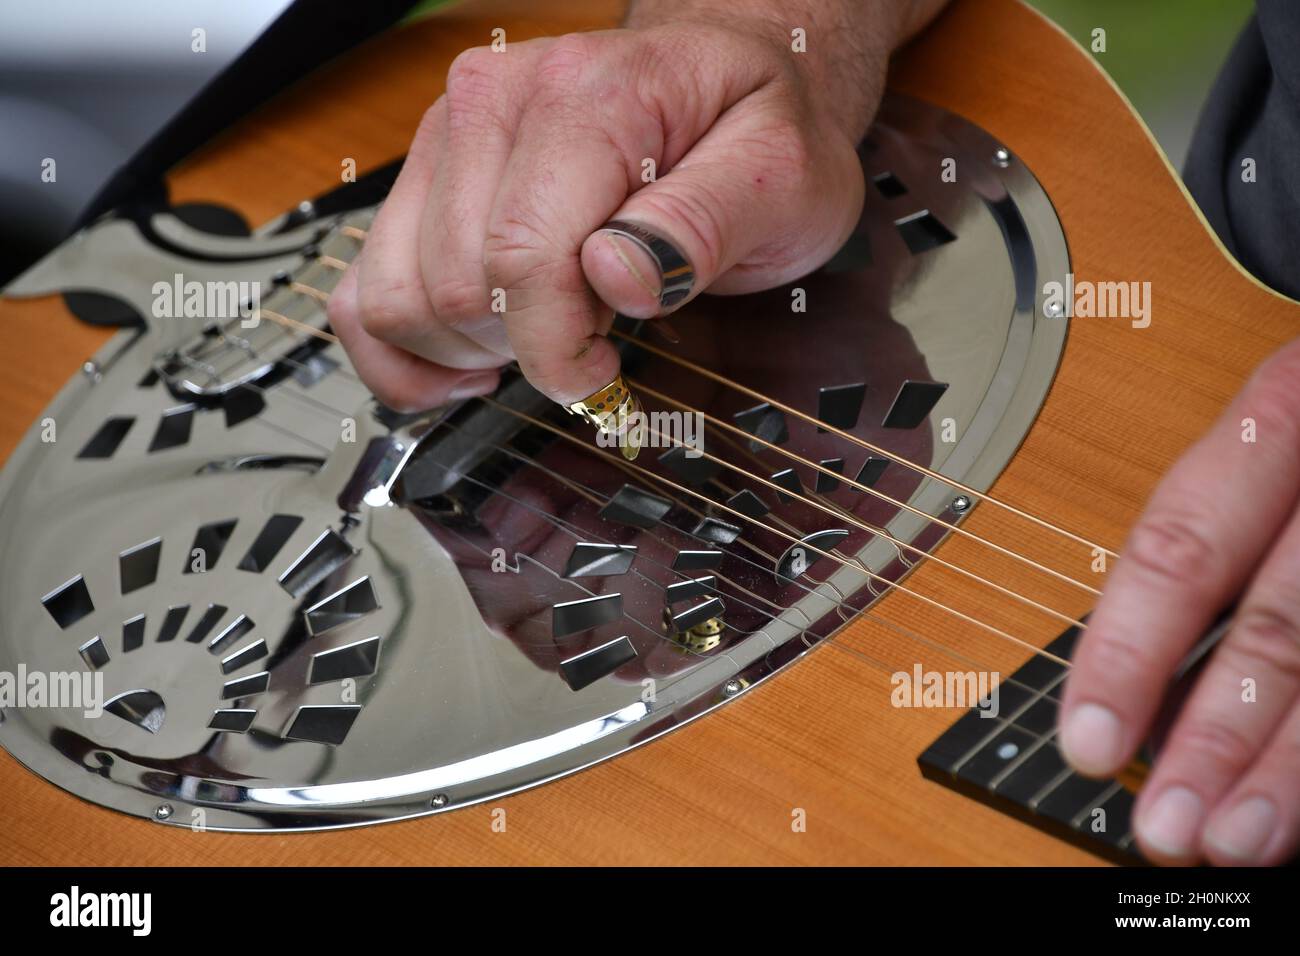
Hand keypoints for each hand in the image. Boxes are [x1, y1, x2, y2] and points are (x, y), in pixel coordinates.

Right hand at [327, 0, 946, 409]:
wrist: (716, 76)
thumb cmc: (751, 128)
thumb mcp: (779, 176)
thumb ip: (704, 225)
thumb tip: (616, 278)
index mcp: (585, 95)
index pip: (524, 257)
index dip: (556, 350)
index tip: (601, 374)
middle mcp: (492, 102)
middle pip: (453, 289)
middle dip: (524, 346)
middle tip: (594, 335)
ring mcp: (445, 137)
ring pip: (399, 300)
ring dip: (471, 350)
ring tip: (546, 330)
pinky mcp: (421, 177)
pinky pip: (362, 293)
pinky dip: (403, 351)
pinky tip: (471, 363)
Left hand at [1060, 340, 1299, 864]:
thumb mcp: (1266, 459)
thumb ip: (1213, 557)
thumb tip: (1140, 697)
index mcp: (1279, 419)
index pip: (1181, 550)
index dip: (1128, 655)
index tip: (1087, 744)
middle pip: (1276, 627)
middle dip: (1216, 738)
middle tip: (1167, 826)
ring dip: (1290, 769)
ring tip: (1237, 839)